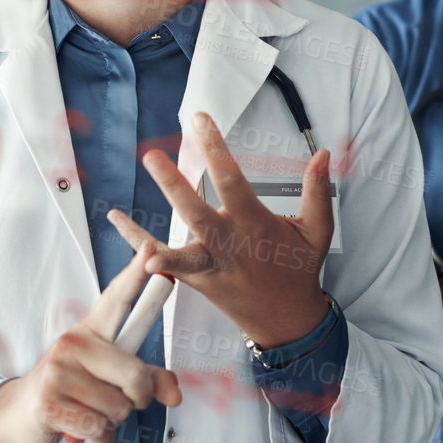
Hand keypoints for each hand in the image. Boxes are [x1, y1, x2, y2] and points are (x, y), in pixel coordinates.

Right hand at [0, 240, 181, 442]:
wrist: (20, 414)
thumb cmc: (72, 391)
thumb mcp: (109, 378)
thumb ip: (149, 380)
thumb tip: (175, 396)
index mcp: (91, 331)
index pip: (117, 299)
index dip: (137, 274)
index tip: (150, 249)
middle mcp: (74, 342)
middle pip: (136, 376)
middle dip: (137, 398)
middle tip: (117, 401)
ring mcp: (59, 370)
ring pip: (120, 408)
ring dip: (113, 421)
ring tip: (89, 411)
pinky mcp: (50, 401)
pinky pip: (100, 428)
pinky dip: (99, 437)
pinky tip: (81, 429)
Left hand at [109, 112, 333, 347]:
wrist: (288, 321)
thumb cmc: (299, 271)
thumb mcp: (317, 230)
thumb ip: (318, 190)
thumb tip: (323, 154)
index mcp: (255, 225)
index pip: (231, 180)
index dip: (215, 149)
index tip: (200, 122)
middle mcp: (229, 245)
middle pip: (196, 213)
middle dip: (173, 185)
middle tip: (152, 157)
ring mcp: (210, 266)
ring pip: (177, 249)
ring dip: (147, 235)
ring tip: (120, 214)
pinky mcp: (197, 281)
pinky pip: (165, 264)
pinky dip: (140, 248)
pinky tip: (119, 225)